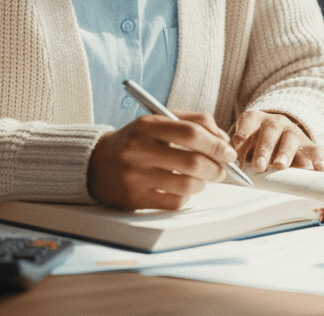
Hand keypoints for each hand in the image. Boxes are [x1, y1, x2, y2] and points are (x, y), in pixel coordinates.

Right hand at [87, 111, 236, 209]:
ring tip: (200, 180)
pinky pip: (174, 202)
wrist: (94, 164)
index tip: (229, 152)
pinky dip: (185, 197)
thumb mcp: (157, 122)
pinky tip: (181, 190)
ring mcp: (135, 176)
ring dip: (202, 184)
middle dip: (216, 168)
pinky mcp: (134, 199)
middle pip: (193, 162)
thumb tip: (223, 140)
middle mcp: (139, 150)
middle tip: (221, 171)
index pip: (192, 133)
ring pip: (187, 185)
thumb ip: (193, 122)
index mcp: (148, 126)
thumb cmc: (135, 141)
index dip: (217, 144)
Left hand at [231, 110, 323, 172]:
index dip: (241, 138)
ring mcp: (293, 132)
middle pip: (270, 131)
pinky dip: (319, 158)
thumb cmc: (253, 146)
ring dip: (284, 152)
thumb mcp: (242, 145)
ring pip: (291, 139)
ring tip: (279, 165)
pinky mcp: (308, 145)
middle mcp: (274, 122)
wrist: (279, 141)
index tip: (236, 153)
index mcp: (254, 119)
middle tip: (258, 166)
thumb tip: (223, 167)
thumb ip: (233, 152)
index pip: (247, 124)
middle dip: (263, 148)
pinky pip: (315, 149)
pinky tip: (320, 168)